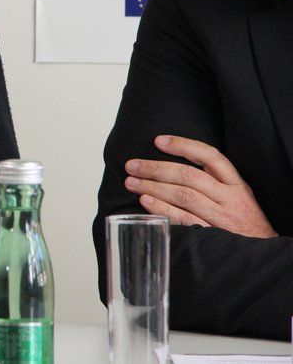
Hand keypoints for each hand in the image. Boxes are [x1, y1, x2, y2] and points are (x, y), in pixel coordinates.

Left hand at [124, 134, 276, 237]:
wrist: (262, 253)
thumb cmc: (242, 221)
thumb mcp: (237, 196)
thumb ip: (213, 181)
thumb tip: (170, 167)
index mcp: (236, 184)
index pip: (210, 156)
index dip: (183, 145)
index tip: (158, 141)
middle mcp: (229, 198)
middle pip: (189, 176)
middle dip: (156, 168)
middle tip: (132, 165)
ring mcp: (221, 218)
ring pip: (184, 196)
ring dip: (154, 187)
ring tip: (131, 182)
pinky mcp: (213, 236)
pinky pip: (184, 220)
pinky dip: (163, 209)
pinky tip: (146, 201)